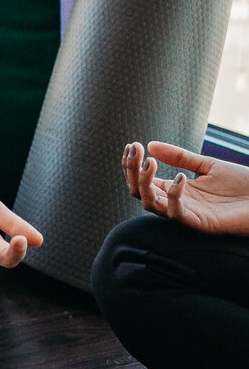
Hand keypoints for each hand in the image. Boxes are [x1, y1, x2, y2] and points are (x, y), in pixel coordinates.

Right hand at [122, 140, 248, 236]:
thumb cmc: (242, 185)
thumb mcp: (208, 165)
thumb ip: (180, 157)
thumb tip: (150, 145)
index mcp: (177, 190)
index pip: (144, 181)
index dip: (132, 165)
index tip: (132, 145)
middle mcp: (177, 203)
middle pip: (140, 193)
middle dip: (132, 172)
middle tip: (134, 151)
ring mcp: (188, 214)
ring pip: (151, 205)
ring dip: (144, 183)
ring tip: (150, 162)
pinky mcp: (200, 223)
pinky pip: (177, 214)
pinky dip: (174, 195)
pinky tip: (181, 178)